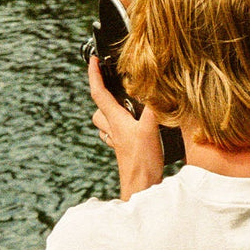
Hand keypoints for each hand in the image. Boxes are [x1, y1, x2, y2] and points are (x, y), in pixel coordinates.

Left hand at [88, 56, 163, 200]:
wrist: (140, 189)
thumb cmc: (142, 163)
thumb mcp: (150, 129)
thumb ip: (153, 107)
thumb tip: (157, 87)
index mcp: (116, 120)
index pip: (99, 92)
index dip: (94, 74)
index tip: (93, 60)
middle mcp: (114, 129)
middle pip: (99, 107)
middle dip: (102, 93)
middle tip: (113, 83)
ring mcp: (118, 141)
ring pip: (105, 122)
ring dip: (110, 112)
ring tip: (125, 105)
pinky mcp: (124, 151)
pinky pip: (115, 135)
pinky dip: (120, 128)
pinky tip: (132, 129)